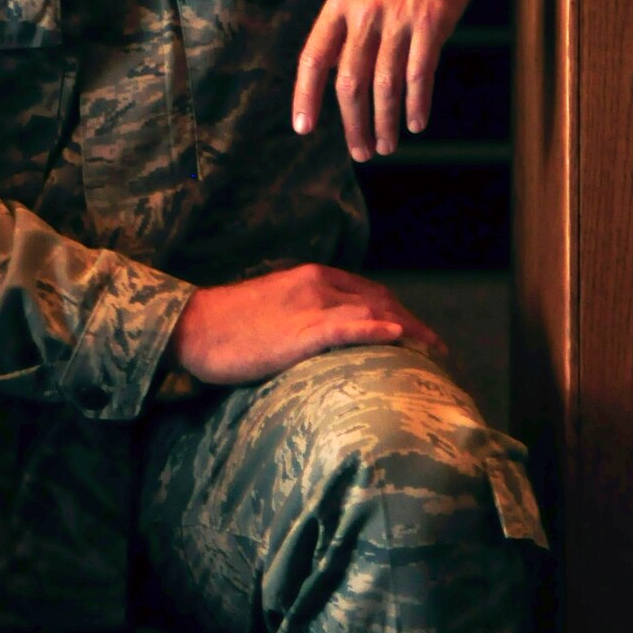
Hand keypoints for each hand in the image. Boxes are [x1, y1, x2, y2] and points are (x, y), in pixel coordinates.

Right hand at [169, 265, 444, 385]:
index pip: (372, 294)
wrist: (193, 326)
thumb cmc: (228, 327)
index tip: (420, 336)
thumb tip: (329, 340)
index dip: (402, 314)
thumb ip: (306, 317)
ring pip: (374, 312)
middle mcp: (320, 284)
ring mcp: (312, 305)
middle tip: (438, 352)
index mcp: (315, 278)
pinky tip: (399, 339)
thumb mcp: (276, 312)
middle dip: (415, 325)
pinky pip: (348, 327)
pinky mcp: (301, 329)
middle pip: (382, 302)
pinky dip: (377, 330)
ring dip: (410, 331)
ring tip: (434, 354)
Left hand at [293, 0, 490, 160]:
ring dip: (384, 122)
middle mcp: (364, 12)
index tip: (304, 127)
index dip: (306, 95)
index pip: (314, 57)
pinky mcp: (432, 21)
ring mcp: (398, 17)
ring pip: (385, 84)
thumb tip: (340, 69)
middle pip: (351, 81)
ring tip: (386, 145)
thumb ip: (349, 23)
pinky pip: (420, 73)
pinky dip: (417, 104)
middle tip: (360, 152)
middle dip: (353, 124)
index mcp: (340, 2)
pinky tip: (415, 123)